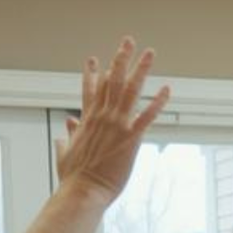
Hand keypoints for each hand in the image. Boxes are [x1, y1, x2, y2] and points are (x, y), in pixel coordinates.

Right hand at [53, 39, 169, 201]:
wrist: (83, 190)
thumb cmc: (74, 178)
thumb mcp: (65, 153)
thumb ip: (67, 137)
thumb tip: (66, 126)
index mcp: (87, 120)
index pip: (90, 90)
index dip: (93, 73)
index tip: (94, 59)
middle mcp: (102, 117)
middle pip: (112, 80)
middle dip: (120, 59)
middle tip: (128, 41)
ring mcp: (116, 125)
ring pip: (130, 90)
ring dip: (141, 69)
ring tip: (149, 53)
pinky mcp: (131, 138)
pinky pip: (147, 115)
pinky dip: (157, 101)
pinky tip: (167, 89)